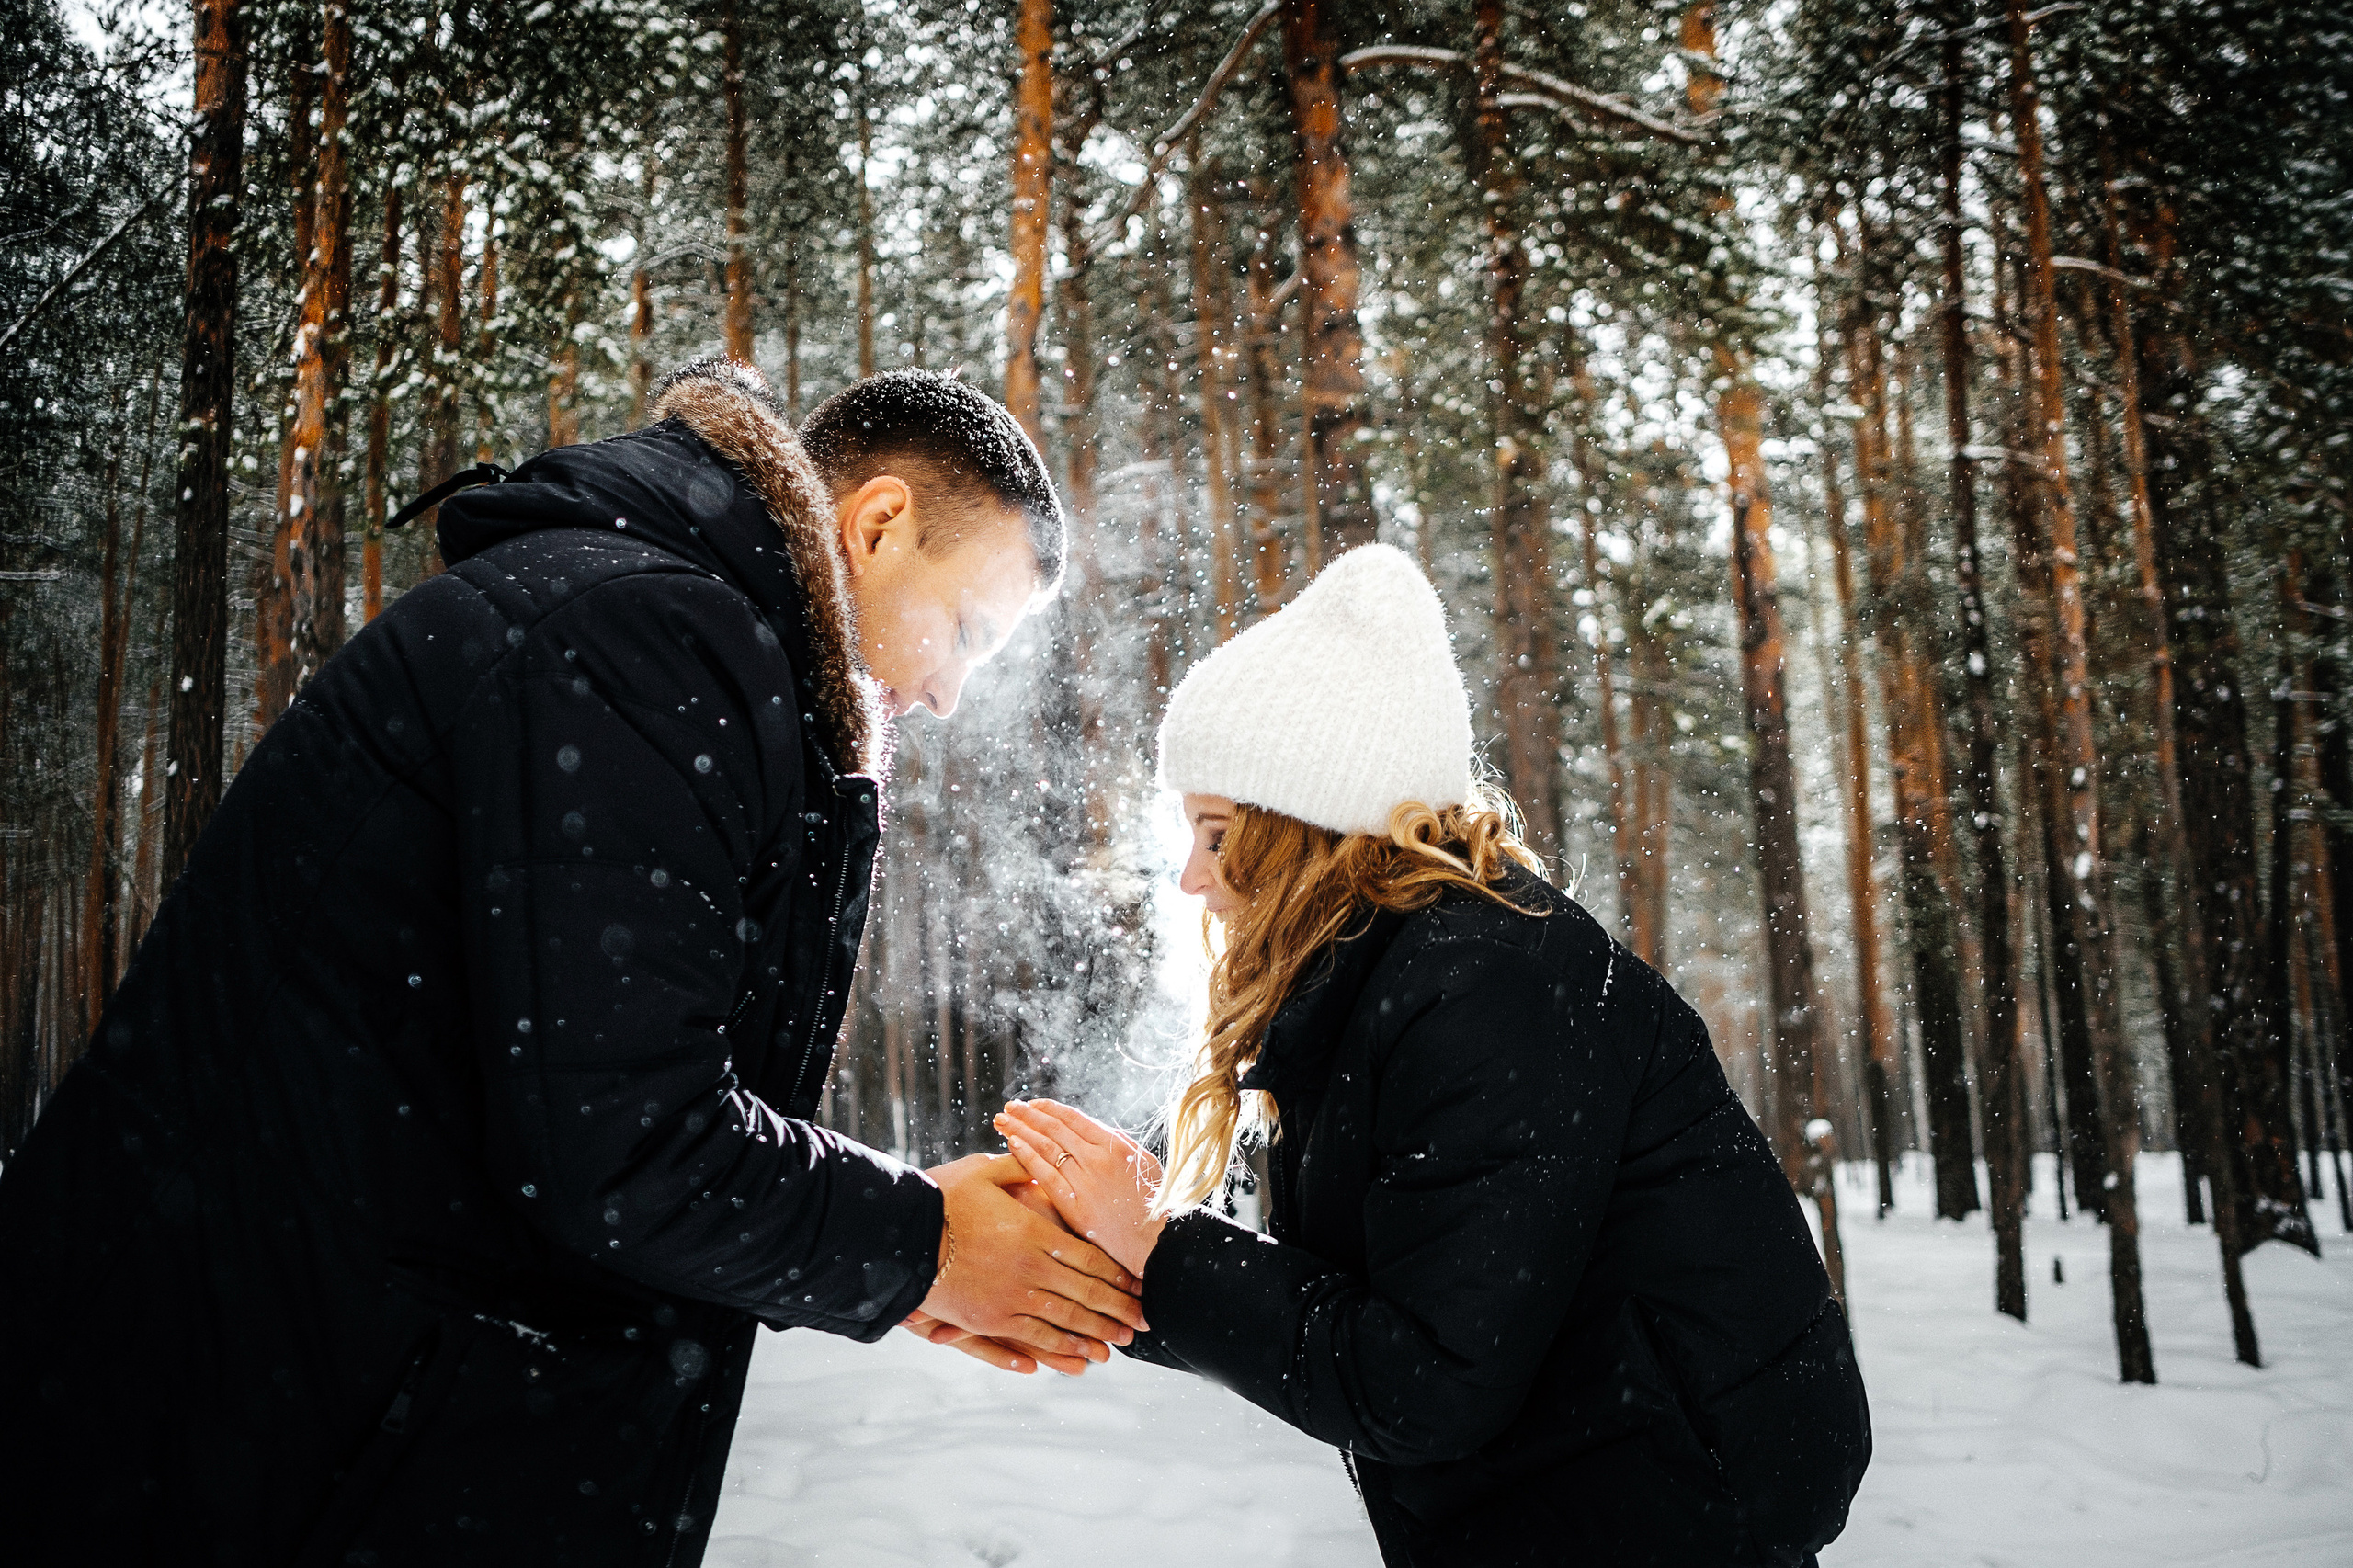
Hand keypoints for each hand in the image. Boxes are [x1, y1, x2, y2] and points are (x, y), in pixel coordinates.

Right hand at [918, 1152, 1146, 1371]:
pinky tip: (1074, 1362)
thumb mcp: (983, 1172)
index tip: (1140, 1286)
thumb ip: (1020, 1168)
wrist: (898, 1236)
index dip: (1118, 1277)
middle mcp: (1029, 1269)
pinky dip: (1055, 1352)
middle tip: (1144, 1323)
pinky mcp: (988, 1321)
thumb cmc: (940, 1198)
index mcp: (1034, 1233)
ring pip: (1064, 1323)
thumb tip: (1044, 1160)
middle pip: (1086, 1296)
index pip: (1089, 1259)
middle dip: (1118, 1312)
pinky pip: (1030, 1340)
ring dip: (1095, 1336)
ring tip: (1118, 1346)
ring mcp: (1009, 1299)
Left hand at [995, 1100, 1166, 1281]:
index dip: (1049, 1108)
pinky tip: (1012, 1144)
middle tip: (1009, 1107)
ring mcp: (1084, 1181)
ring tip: (1002, 1121)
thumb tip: (1097, 1131)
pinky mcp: (1074, 1204)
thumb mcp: (1145, 1164)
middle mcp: (1097, 1158)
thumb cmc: (1154, 1204)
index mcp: (1115, 1145)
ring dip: (1021, 1130)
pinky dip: (1027, 1157)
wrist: (1158, 1243)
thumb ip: (1120, 1145)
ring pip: (1045, 1147)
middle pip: (1054, 1128)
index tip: (1033, 1104)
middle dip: (1028, 1115)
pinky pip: (1045, 1175)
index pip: (1074, 1118)